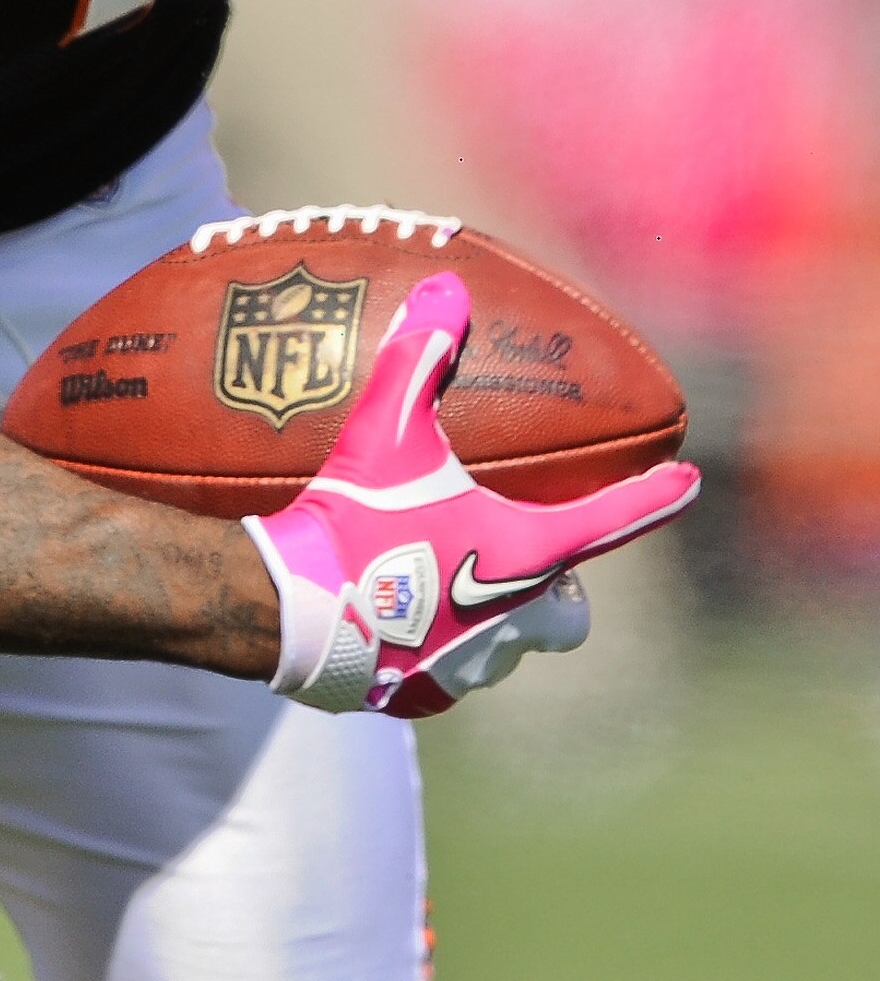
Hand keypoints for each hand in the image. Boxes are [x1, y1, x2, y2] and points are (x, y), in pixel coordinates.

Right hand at [245, 272, 698, 717]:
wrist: (292, 608)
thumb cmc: (355, 517)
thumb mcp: (386, 429)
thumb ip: (418, 357)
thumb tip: (447, 287)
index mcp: (524, 554)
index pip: (610, 521)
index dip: (653, 500)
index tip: (688, 485)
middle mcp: (510, 618)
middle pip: (567, 616)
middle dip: (560, 594)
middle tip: (531, 565)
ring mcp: (467, 664)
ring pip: (507, 648)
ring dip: (494, 624)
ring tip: (452, 592)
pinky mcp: (419, 694)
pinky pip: (446, 677)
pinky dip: (435, 655)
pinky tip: (398, 630)